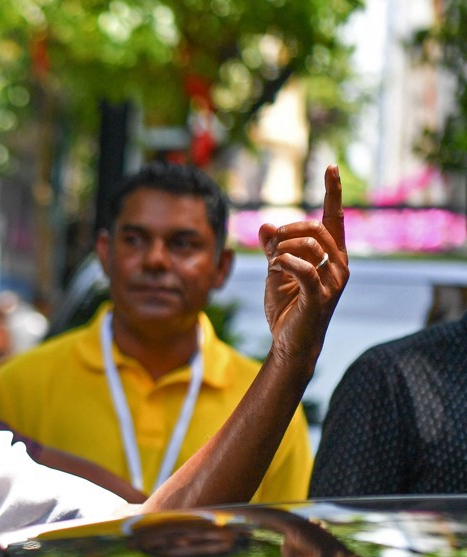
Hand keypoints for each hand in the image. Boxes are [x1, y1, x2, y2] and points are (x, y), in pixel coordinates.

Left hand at [257, 164, 348, 367]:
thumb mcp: (275, 271)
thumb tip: (264, 225)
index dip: (333, 191)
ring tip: (272, 264)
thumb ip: (273, 249)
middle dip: (286, 231)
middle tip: (270, 247)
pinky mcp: (321, 297)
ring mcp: (333, 281)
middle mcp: (339, 264)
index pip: (334, 218)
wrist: (290, 342)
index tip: (330, 166)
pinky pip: (304, 268)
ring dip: (282, 249)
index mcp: (332, 255)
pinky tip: (275, 267)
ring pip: (310, 245)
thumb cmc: (287, 307)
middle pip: (315, 227)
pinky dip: (285, 263)